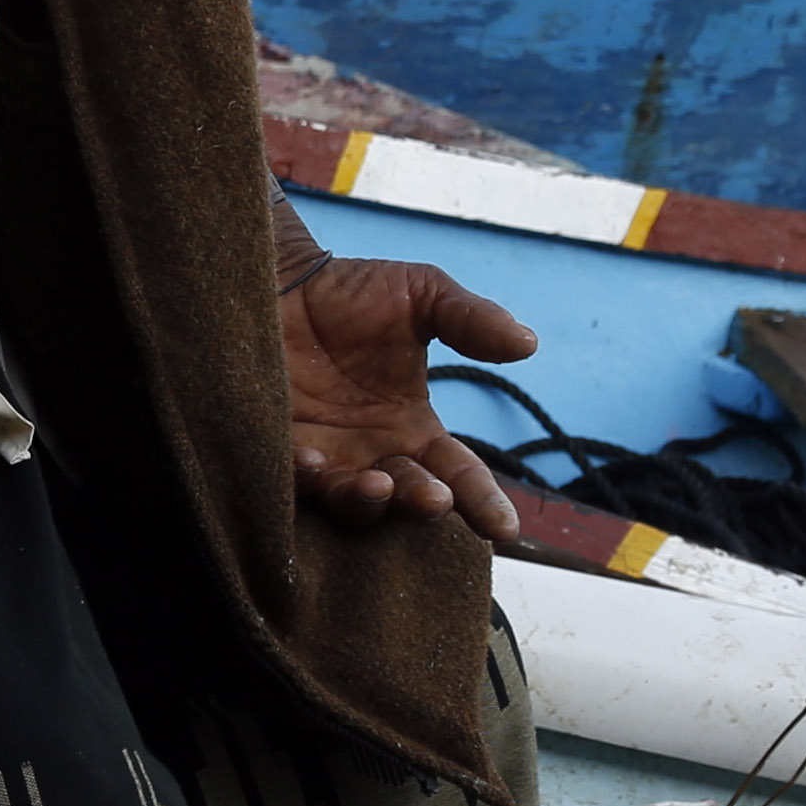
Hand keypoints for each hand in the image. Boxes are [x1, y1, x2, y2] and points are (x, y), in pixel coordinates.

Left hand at [284, 255, 533, 537]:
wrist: (278, 277)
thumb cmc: (351, 291)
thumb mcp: (422, 296)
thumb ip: (471, 320)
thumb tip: (527, 343)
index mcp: (412, 429)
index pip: (458, 474)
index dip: (483, 501)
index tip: (505, 528)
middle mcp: (371, 455)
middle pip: (408, 497)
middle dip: (423, 503)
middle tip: (433, 499)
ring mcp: (325, 459)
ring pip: (352, 502)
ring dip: (368, 502)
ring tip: (378, 485)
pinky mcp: (278, 452)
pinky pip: (292, 482)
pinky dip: (305, 478)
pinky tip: (312, 460)